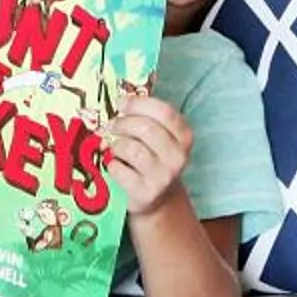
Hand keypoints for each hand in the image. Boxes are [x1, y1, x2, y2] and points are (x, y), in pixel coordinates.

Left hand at [100, 94, 193, 218]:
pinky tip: (117, 166)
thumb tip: (122, 97)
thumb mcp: (159, 136)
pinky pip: (118, 169)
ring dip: (116, 145)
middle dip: (122, 123)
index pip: (164, 112)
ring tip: (115, 148)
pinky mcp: (145, 193)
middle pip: (145, 128)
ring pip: (130, 148)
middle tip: (111, 125)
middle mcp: (178, 157)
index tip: (121, 102)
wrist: (157, 199)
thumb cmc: (153, 159)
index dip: (139, 103)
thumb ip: (146, 116)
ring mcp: (163, 177)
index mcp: (184, 136)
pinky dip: (111, 164)